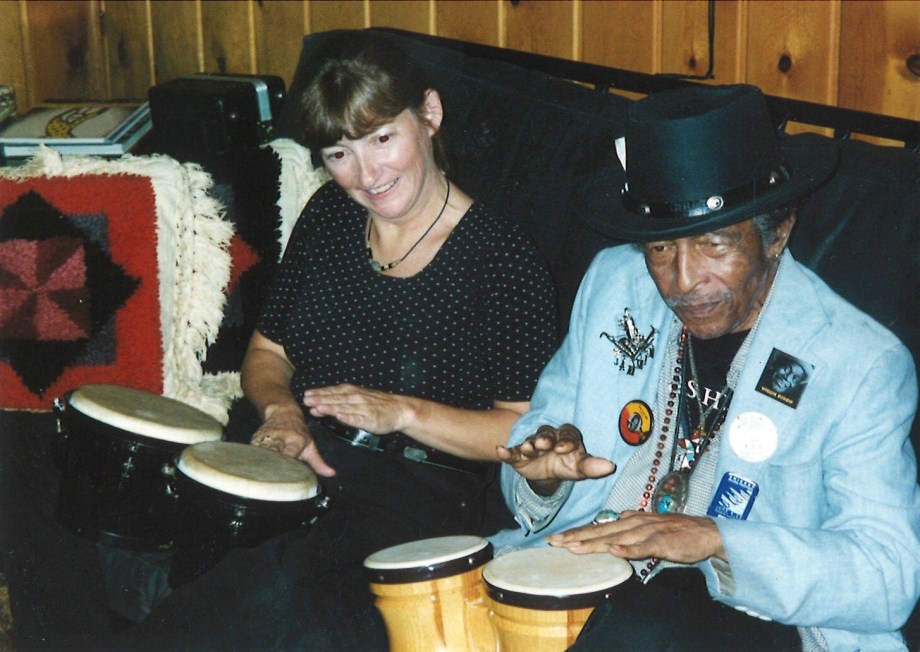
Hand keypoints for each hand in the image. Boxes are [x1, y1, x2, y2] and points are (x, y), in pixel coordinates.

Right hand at [251, 407, 335, 476]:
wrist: (283, 412)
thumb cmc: (299, 432)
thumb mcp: (311, 446)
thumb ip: (318, 462)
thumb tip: (331, 474)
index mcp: (296, 440)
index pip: (290, 453)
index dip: (286, 461)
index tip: (284, 474)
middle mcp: (282, 437)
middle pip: (275, 451)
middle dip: (272, 461)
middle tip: (269, 475)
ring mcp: (268, 436)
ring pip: (262, 448)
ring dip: (261, 459)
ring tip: (259, 470)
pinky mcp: (257, 436)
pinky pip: (253, 447)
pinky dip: (252, 455)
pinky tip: (251, 463)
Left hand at [302, 384, 410, 434]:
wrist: (399, 409)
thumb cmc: (376, 405)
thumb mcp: (358, 398)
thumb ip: (341, 402)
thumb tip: (320, 405)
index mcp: (352, 392)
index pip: (333, 392)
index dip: (319, 393)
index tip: (306, 394)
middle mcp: (356, 398)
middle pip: (335, 399)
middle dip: (320, 400)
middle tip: (306, 401)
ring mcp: (363, 408)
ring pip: (344, 408)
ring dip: (330, 408)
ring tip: (318, 408)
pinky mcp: (370, 419)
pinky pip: (358, 418)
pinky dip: (348, 417)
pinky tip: (339, 417)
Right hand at [496, 424, 614, 494]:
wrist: (546, 476)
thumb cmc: (567, 466)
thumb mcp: (579, 469)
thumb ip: (592, 467)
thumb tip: (609, 467)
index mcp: (567, 437)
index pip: (568, 434)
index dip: (566, 440)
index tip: (563, 448)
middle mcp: (549, 437)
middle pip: (547, 433)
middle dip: (545, 438)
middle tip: (543, 444)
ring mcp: (533, 444)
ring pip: (530, 441)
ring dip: (529, 444)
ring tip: (528, 448)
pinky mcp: (518, 454)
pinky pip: (512, 451)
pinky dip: (506, 451)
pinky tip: (500, 450)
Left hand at [546, 510, 725, 563]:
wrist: (707, 532)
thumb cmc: (677, 532)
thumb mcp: (648, 526)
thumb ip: (631, 525)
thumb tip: (615, 520)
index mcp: (630, 520)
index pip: (598, 527)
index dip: (577, 533)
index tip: (555, 539)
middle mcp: (635, 523)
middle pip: (600, 530)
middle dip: (576, 537)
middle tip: (553, 542)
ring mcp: (648, 531)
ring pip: (616, 538)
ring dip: (595, 542)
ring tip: (575, 547)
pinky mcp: (662, 542)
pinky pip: (643, 546)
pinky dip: (628, 549)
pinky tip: (614, 552)